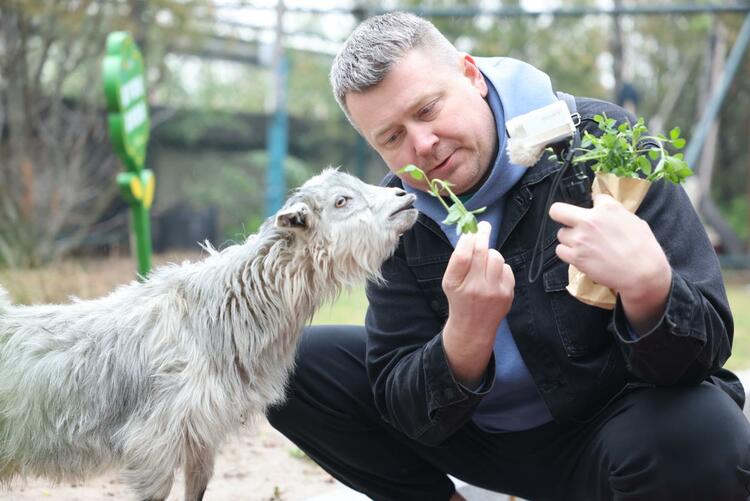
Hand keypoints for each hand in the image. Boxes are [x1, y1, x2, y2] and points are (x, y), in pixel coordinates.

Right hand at [441, 221, 514, 385]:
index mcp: (455, 284)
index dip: (468, 239)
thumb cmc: (460, 299)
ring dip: (491, 253)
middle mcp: (475, 288)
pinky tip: (493, 275)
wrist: (473, 328)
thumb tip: (471, 235)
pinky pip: (506, 268)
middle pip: (482, 252)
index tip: (470, 231)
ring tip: (485, 260)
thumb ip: (458, 261)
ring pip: (496, 258)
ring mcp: (494, 292)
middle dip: (482, 235)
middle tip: (483, 227)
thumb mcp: (450, 282)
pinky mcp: (507, 294)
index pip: (462, 255)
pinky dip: (500, 267)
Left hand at [549, 194, 671, 332]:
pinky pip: (560, 250)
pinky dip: (568, 253)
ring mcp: (580, 239)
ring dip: (570, 238)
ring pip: (561, 234)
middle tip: (569, 222)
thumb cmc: (644, 247)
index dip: (596, 207)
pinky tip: (579, 255)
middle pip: (557, 210)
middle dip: (562, 215)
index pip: (594, 198)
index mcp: (607, 208)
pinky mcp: (576, 257)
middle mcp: (589, 220)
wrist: (643, 272)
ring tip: (584, 245)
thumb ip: (615, 213)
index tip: (600, 215)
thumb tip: (604, 211)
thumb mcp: (633, 220)